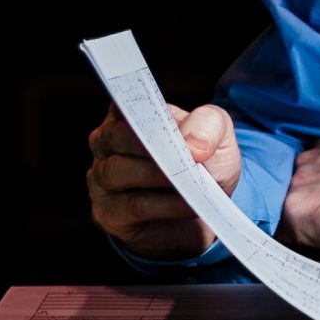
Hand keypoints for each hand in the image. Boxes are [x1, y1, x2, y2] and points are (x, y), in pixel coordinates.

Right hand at [87, 101, 242, 255]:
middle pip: (118, 137)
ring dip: (159, 177)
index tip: (166, 120)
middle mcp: (106, 144)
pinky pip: (133, 206)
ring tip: (191, 182)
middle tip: (185, 157)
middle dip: (153, 146)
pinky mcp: (109, 213)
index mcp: (127, 117)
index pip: (124, 105)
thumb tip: (192, 142)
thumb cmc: (204, 167)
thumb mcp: (218, 136)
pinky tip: (189, 204)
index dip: (144, 111)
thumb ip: (209, 123)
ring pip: (119, 171)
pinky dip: (165, 205)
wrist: (206, 214)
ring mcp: (101, 179)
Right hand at [280, 138, 319, 253]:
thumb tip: (302, 236)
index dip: (286, 232)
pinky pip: (315, 156)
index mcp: (292, 213)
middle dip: (298, 207)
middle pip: (283, 197)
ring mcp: (310, 159)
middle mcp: (294, 182)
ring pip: (298, 174)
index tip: (297, 235)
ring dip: (310, 184)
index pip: (275, 226)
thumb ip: (307, 237)